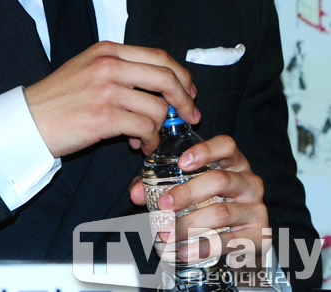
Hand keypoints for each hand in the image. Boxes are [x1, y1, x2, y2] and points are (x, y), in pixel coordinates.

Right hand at [23, 41, 198, 157]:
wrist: (29, 120)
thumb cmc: (58, 99)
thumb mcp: (87, 68)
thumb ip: (119, 69)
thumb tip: (156, 86)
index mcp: (108, 50)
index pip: (159, 56)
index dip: (180, 75)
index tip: (188, 92)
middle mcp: (110, 65)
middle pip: (166, 77)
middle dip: (184, 99)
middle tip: (189, 116)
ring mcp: (108, 90)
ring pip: (158, 106)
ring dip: (160, 127)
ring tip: (148, 137)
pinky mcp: (105, 117)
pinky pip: (145, 128)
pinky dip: (149, 140)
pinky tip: (140, 145)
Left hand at [130, 135, 268, 264]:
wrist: (243, 237)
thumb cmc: (214, 202)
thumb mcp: (193, 187)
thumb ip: (163, 184)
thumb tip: (136, 193)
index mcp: (234, 162)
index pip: (227, 145)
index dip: (205, 150)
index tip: (182, 162)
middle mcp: (249, 181)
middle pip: (220, 180)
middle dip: (187, 192)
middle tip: (164, 204)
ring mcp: (256, 208)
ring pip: (221, 211)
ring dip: (190, 223)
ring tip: (168, 232)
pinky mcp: (259, 234)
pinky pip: (229, 241)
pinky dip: (203, 247)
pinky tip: (184, 251)